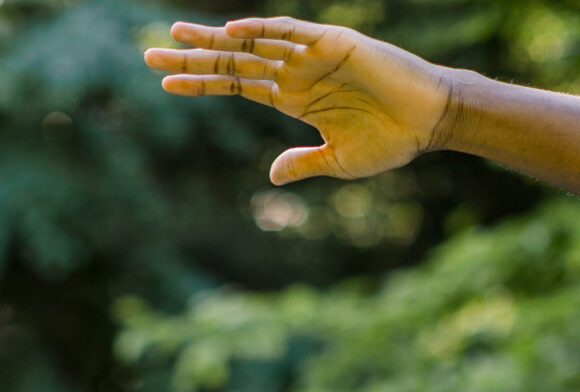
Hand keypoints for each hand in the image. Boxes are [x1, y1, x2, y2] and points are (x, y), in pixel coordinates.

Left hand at [144, 16, 455, 183]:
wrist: (430, 121)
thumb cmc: (391, 141)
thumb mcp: (338, 161)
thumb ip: (303, 163)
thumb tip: (271, 174)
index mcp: (292, 98)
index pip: (236, 84)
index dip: (201, 81)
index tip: (165, 80)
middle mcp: (295, 72)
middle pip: (233, 61)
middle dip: (192, 57)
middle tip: (149, 54)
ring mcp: (311, 55)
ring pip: (253, 44)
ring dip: (215, 40)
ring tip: (177, 34)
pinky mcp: (334, 43)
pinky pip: (292, 32)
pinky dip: (263, 29)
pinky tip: (233, 30)